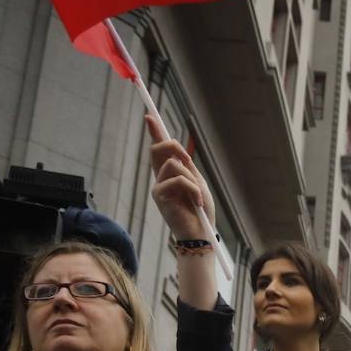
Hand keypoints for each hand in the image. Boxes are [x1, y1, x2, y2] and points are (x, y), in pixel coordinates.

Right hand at [146, 114, 213, 241]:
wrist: (200, 233)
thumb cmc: (201, 212)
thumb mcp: (198, 184)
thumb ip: (188, 168)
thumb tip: (178, 151)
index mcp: (170, 175)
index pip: (159, 150)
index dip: (154, 133)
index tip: (149, 117)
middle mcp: (160, 179)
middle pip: (159, 148)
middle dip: (175, 147)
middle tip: (189, 161)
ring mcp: (158, 187)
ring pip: (173, 164)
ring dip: (191, 179)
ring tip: (198, 196)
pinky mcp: (159, 196)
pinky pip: (178, 179)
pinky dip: (193, 189)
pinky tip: (197, 202)